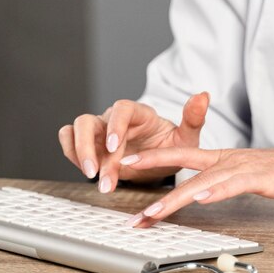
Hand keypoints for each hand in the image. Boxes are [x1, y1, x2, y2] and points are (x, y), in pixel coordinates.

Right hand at [57, 92, 209, 191]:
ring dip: (78, 153)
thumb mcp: (186, 138)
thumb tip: (203, 96)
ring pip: (74, 131)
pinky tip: (88, 172)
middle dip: (89, 147)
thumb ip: (193, 119)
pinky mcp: (89, 145)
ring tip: (93, 177)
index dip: (114, 126)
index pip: (120, 109)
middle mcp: (113, 119)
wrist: (160, 160)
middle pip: (88, 121)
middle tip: (96, 173)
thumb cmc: (171, 146)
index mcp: (137, 113)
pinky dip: (72, 154)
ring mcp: (98, 132)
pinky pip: (70, 143)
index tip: (114, 147)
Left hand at [120, 146, 273, 226]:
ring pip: (201, 179)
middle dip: (150, 165)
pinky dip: (214, 191)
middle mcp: (228, 159)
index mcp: (224, 158)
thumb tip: (202, 192)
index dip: (154, 155)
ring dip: (174, 197)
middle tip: (121, 173)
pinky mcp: (261, 178)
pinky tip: (198, 199)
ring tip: (152, 212)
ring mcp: (243, 167)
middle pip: (182, 160)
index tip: (128, 162)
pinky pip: (233, 184)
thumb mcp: (247, 176)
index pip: (182, 154)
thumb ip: (223, 182)